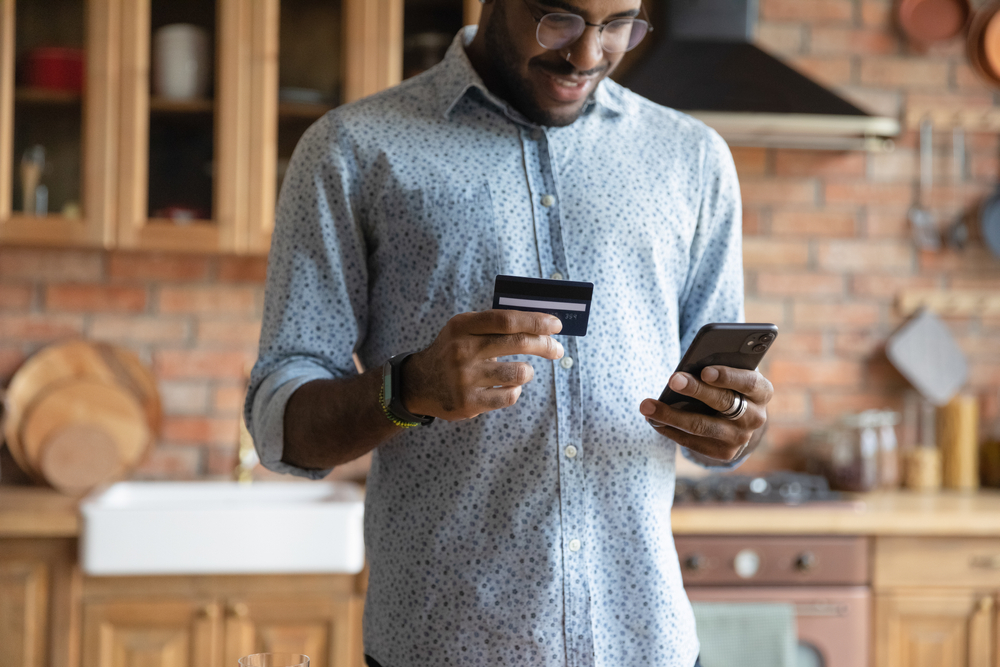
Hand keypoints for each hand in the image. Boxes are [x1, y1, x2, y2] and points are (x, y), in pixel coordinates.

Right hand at [403, 309, 564, 420]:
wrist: (419, 383)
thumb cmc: (454, 351)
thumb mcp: (464, 329)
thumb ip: (495, 324)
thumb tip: (542, 325)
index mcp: (462, 326)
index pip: (506, 319)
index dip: (535, 321)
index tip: (556, 325)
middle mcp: (462, 350)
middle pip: (518, 343)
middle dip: (545, 345)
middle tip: (557, 350)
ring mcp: (464, 378)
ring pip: (519, 373)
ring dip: (527, 372)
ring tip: (521, 372)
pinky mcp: (468, 403)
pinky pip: (510, 396)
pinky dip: (514, 391)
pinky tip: (505, 388)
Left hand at [639, 366, 772, 461]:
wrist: (739, 420)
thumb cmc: (729, 386)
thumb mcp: (730, 374)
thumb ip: (718, 368)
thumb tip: (688, 368)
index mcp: (762, 391)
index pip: (748, 382)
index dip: (728, 377)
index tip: (705, 371)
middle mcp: (756, 417)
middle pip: (723, 403)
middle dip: (695, 390)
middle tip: (672, 380)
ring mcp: (740, 438)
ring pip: (702, 426)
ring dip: (671, 415)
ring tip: (647, 405)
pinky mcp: (724, 453)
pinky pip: (692, 441)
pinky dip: (670, 429)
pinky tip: (653, 419)